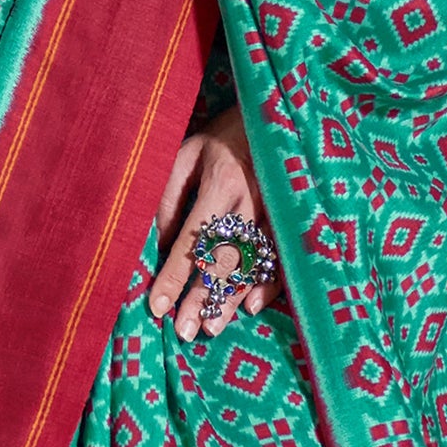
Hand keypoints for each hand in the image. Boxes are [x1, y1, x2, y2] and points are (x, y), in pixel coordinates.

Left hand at [150, 104, 283, 341]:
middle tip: (183, 331)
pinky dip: (268, 285)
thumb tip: (157, 242)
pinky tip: (250, 307)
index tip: (156, 304)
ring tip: (210, 328)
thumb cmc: (220, 136)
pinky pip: (282, 258)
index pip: (193, 238)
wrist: (272, 116)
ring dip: (230, 299)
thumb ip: (170, 195)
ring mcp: (275, 212)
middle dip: (202, 297)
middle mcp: (251, 201)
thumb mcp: (186, 153)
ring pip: (251, 264)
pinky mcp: (290, 218)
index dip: (174, 274)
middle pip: (224, 259)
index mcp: (220, 183)